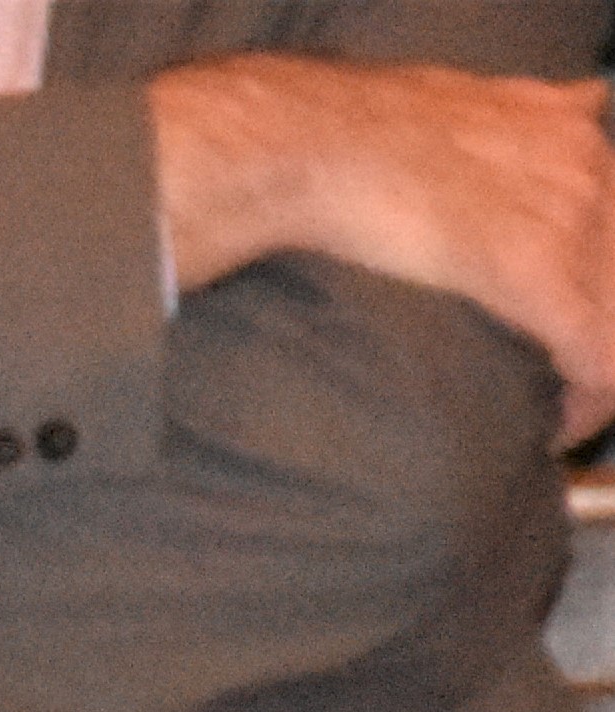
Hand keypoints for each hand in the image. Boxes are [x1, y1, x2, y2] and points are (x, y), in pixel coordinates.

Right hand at [156, 59, 614, 444]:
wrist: (314, 143)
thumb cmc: (356, 128)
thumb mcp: (466, 97)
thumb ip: (519, 117)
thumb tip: (557, 118)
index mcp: (573, 130)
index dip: (603, 281)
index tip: (578, 320)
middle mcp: (589, 168)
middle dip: (602, 328)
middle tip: (570, 380)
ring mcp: (569, 218)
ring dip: (596, 375)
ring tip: (567, 412)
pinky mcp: (535, 272)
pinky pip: (595, 354)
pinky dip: (586, 401)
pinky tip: (560, 425)